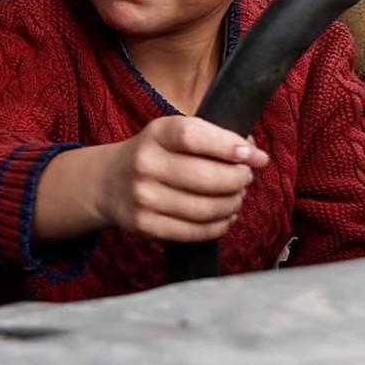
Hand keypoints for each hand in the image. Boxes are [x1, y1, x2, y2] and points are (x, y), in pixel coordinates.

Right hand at [37, 116, 264, 246]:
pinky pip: (194, 232)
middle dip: (238, 180)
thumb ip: (213, 138)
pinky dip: (219, 226)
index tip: (254, 156)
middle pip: (206, 178)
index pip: (193, 137)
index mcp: (156, 134)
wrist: (108, 182)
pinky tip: (224, 217)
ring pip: (205, 209)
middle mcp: (145, 164)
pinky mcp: (145, 226)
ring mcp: (143, 198)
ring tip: (236, 198)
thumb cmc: (157, 154)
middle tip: (245, 178)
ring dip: (232, 204)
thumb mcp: (175, 133)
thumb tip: (255, 155)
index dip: (228, 146)